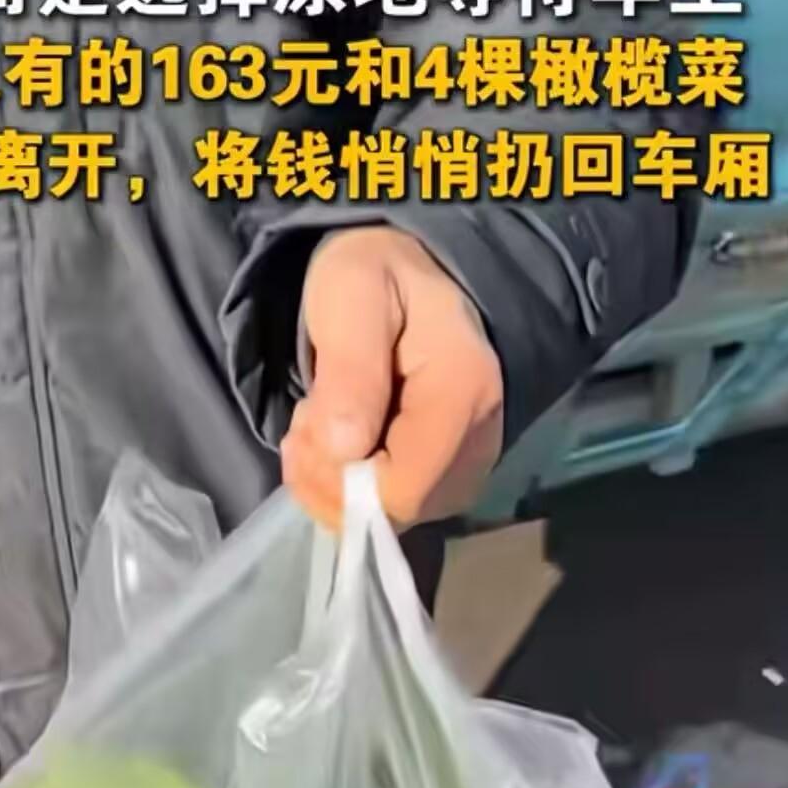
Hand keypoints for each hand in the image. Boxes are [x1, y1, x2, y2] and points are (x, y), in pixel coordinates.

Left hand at [280, 225, 504, 530]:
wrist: (414, 269)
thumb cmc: (379, 274)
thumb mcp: (351, 297)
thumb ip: (350, 371)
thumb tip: (344, 452)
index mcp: (462, 392)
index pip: (402, 490)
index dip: (340, 482)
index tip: (306, 428)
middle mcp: (481, 439)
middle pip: (397, 512)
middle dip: (332, 479)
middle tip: (306, 420)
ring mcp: (472, 461)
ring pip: (394, 517)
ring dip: (336, 482)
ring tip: (322, 421)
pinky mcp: (455, 473)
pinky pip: (400, 508)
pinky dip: (354, 485)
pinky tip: (340, 440)